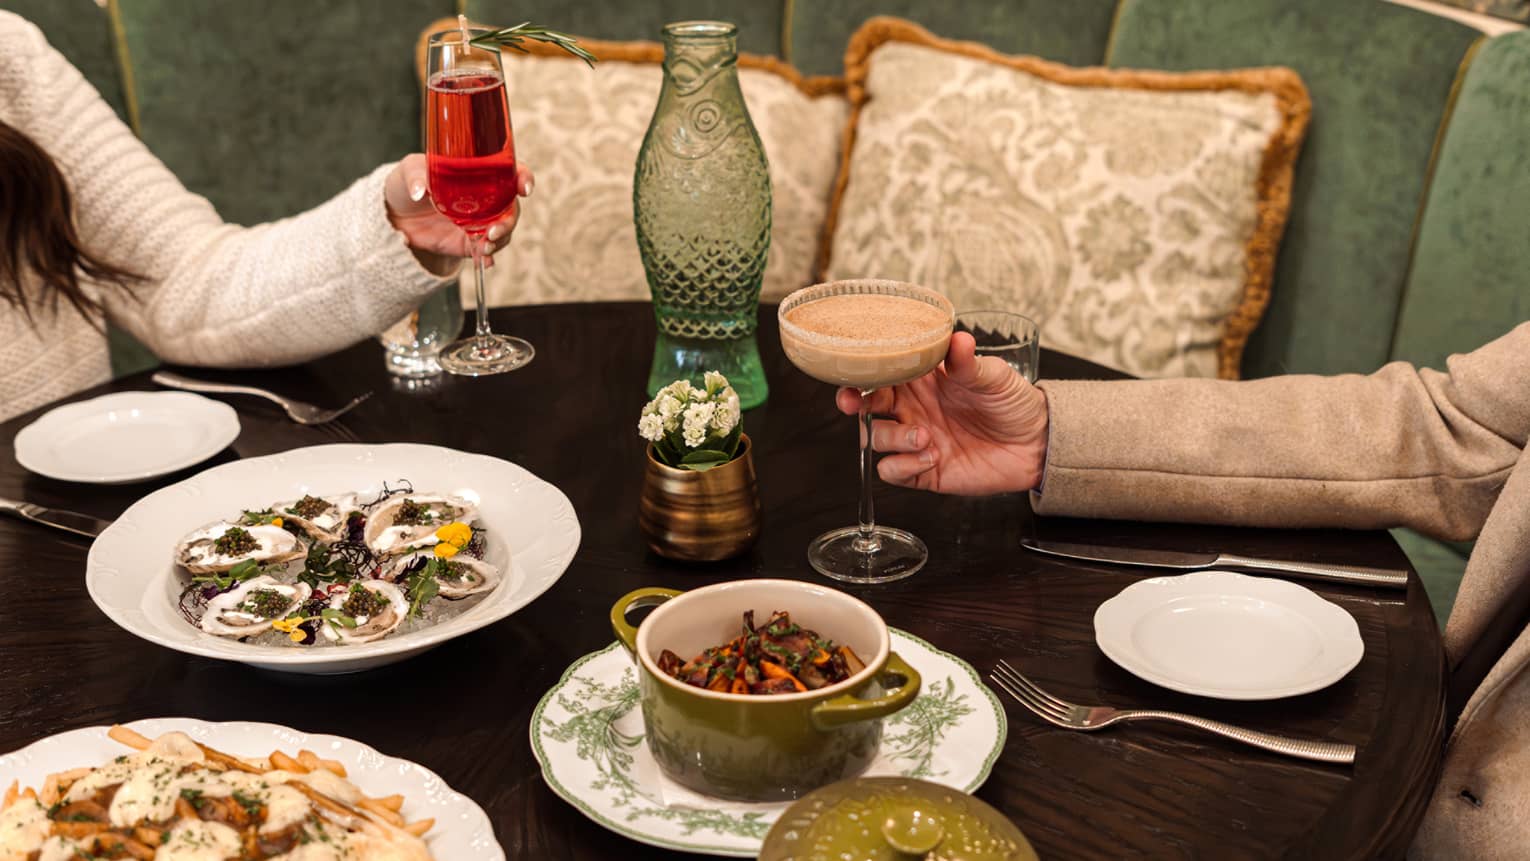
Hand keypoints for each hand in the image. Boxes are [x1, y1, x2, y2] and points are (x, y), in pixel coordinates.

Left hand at [383, 154, 534, 273]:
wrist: (393, 215)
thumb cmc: (407, 183)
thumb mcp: (409, 169)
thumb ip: (415, 175)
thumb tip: (420, 191)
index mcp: (478, 174)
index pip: (510, 173)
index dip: (523, 178)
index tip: (524, 188)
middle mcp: (484, 198)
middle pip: (511, 208)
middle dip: (509, 221)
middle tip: (493, 231)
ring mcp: (478, 222)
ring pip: (503, 231)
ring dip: (499, 241)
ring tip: (483, 247)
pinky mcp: (468, 242)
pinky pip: (486, 251)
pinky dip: (488, 257)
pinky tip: (483, 261)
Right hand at [835, 332, 1048, 494]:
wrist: (1037, 444)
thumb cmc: (1013, 402)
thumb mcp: (995, 376)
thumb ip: (970, 363)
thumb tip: (958, 339)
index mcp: (923, 380)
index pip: (882, 372)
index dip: (862, 370)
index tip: (854, 370)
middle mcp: (913, 409)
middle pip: (867, 406)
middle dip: (854, 404)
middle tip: (857, 404)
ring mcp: (916, 440)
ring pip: (875, 438)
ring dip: (892, 437)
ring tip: (924, 437)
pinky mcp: (923, 470)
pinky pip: (893, 470)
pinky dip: (903, 465)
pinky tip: (931, 457)